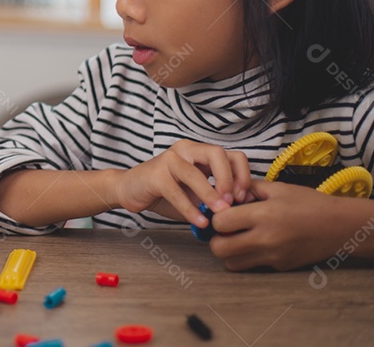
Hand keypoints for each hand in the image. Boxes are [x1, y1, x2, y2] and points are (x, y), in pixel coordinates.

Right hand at [112, 139, 250, 227]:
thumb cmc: (165, 192)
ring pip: (195, 172)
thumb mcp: (196, 195)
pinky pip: (176, 192)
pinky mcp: (155, 175)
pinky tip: (199, 222)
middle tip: (233, 202)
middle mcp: (186, 150)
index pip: (231, 155)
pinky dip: (190, 209)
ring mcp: (169, 160)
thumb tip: (244, 209)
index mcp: (199, 153)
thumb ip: (216, 197)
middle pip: (217, 154)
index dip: (242, 175)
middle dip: (230, 178)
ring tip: (220, 213)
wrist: (129, 190)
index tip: (244, 198)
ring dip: (211, 194)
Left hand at [210, 180, 349, 270]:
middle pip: (219, 249)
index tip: (223, 210)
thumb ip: (249, 189)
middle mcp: (265, 239)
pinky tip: (256, 243)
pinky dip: (246, 257)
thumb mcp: (277, 188)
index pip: (220, 222)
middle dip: (215, 238)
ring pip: (231, 263)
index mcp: (263, 215)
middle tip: (224, 229)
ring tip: (237, 237)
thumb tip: (227, 194)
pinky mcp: (279, 267)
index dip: (216, 215)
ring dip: (228, 251)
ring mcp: (272, 257)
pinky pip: (251, 266)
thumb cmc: (308, 203)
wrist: (339, 227)